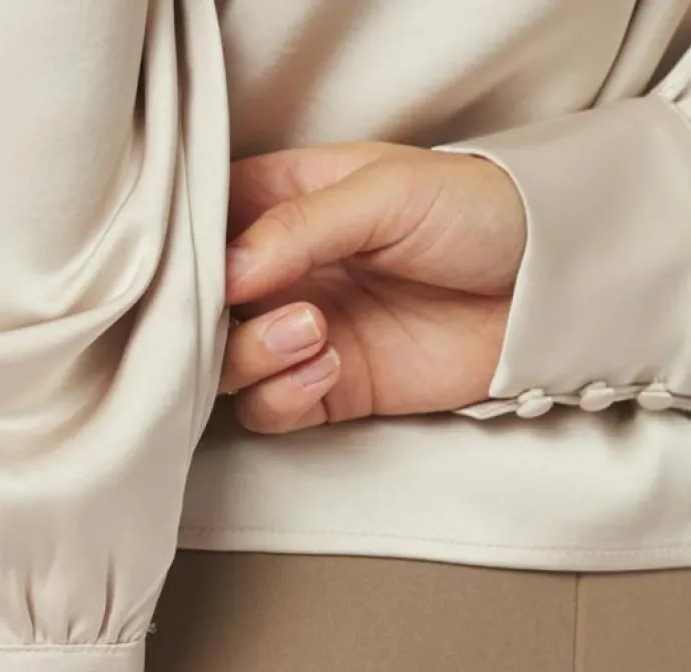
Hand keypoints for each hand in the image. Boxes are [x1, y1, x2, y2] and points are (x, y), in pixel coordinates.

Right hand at [220, 141, 526, 430]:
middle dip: (215, 318)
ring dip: (253, 357)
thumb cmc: (477, 212)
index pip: (204, 225)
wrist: (546, 287)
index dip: (193, 250)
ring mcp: (302, 335)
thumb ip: (300, 228)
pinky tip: (326, 366)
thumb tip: (225, 272)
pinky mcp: (330, 389)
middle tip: (264, 305)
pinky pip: (269, 410)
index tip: (206, 264)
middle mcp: (284, 273)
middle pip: (202, 310)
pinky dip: (282, 398)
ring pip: (227, 366)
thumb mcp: (387, 192)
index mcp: (286, 202)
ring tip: (312, 331)